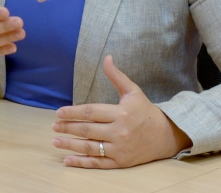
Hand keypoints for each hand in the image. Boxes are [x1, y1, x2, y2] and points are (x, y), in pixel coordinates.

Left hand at [52, 55, 191, 167]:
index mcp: (120, 113)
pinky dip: (82, 163)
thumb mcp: (133, 91)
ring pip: (90, 147)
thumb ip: (117, 76)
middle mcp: (119, 132)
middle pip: (87, 130)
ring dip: (70, 145)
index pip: (91, 112)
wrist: (167, 136)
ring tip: (55, 141)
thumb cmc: (145, 112)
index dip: (73, 112)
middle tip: (54, 126)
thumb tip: (107, 57)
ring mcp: (119, 149)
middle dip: (67, 127)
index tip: (59, 112)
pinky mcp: (121, 162)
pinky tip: (67, 160)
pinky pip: (98, 163)